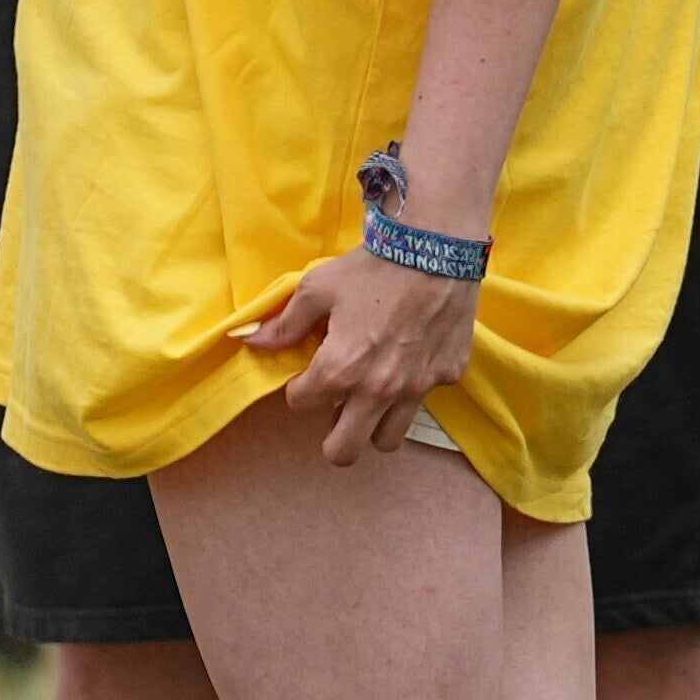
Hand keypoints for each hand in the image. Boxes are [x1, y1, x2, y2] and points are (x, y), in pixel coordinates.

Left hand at [231, 244, 478, 465]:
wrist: (437, 248)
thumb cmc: (371, 268)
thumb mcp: (317, 289)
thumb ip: (284, 324)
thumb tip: (250, 341)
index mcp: (340, 369)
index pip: (301, 403)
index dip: (299, 389)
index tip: (307, 374)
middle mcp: (378, 389)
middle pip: (344, 451)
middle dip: (331, 438)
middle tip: (333, 412)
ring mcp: (417, 387)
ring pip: (387, 439)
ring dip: (373, 425)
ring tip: (369, 398)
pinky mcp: (449, 376)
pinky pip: (423, 400)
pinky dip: (411, 390)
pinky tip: (408, 360)